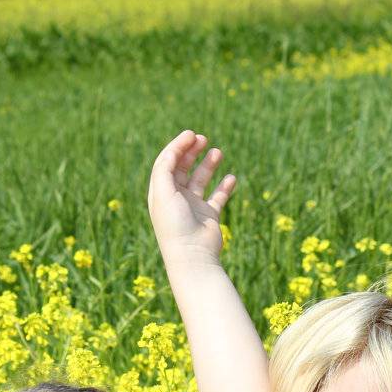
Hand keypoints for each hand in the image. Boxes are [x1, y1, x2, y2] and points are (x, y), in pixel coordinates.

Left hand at [148, 129, 236, 263]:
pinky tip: (231, 176)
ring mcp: (193, 206)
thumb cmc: (174, 225)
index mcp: (160, 192)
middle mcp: (175, 198)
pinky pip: (218, 196)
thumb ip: (165, 168)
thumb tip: (175, 149)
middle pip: (182, 167)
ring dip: (208, 164)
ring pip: (201, 179)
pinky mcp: (208, 216)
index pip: (166, 162)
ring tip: (218, 152)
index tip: (190, 135)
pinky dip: (224, 185)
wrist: (192, 256)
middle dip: (191, 151)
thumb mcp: (163, 192)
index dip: (177, 146)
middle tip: (203, 138)